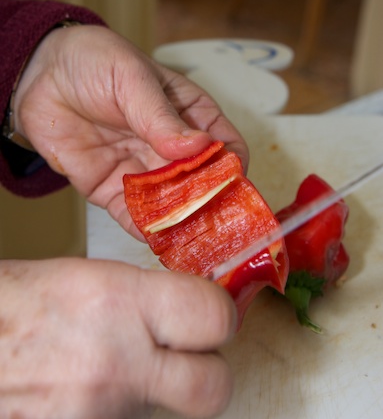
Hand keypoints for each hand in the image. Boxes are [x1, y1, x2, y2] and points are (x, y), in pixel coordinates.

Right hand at [0, 258, 235, 418]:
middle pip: (213, 387)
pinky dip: (123, 407)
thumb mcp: (88, 279)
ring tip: (114, 363)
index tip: (212, 312)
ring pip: (166, 408)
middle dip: (209, 371)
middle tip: (191, 353)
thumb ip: (146, 297)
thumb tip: (186, 310)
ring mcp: (104, 412)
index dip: (220, 314)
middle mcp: (118, 363)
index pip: (214, 317)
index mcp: (119, 303)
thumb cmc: (14, 306)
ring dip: (154, 388)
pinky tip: (93, 386)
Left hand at [14, 25, 248, 236]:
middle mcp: (172, 148)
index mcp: (190, 115)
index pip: (226, 145)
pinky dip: (146, 231)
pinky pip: (134, 217)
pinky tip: (156, 241)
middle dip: (209, 205)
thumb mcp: (132, 79)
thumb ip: (160, 116)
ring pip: (172, 206)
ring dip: (181, 223)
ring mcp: (143, 171)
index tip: (233, 185)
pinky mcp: (113, 190)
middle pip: (202, 184)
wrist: (39, 75)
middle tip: (214, 225)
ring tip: (190, 242)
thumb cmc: (94, 61)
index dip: (233, 167)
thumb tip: (199, 147)